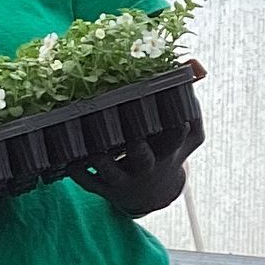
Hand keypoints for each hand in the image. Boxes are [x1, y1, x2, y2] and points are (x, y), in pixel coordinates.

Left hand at [72, 93, 204, 216]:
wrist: (151, 195)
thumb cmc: (167, 154)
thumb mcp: (187, 138)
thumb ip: (192, 108)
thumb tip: (195, 68)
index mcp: (166, 153)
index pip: (175, 141)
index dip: (177, 132)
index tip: (179, 121)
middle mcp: (145, 168)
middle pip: (142, 159)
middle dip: (137, 149)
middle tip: (131, 136)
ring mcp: (123, 179)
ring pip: (110, 172)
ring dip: (100, 160)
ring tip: (91, 147)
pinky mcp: (104, 188)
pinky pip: (89, 182)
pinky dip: (78, 172)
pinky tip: (68, 159)